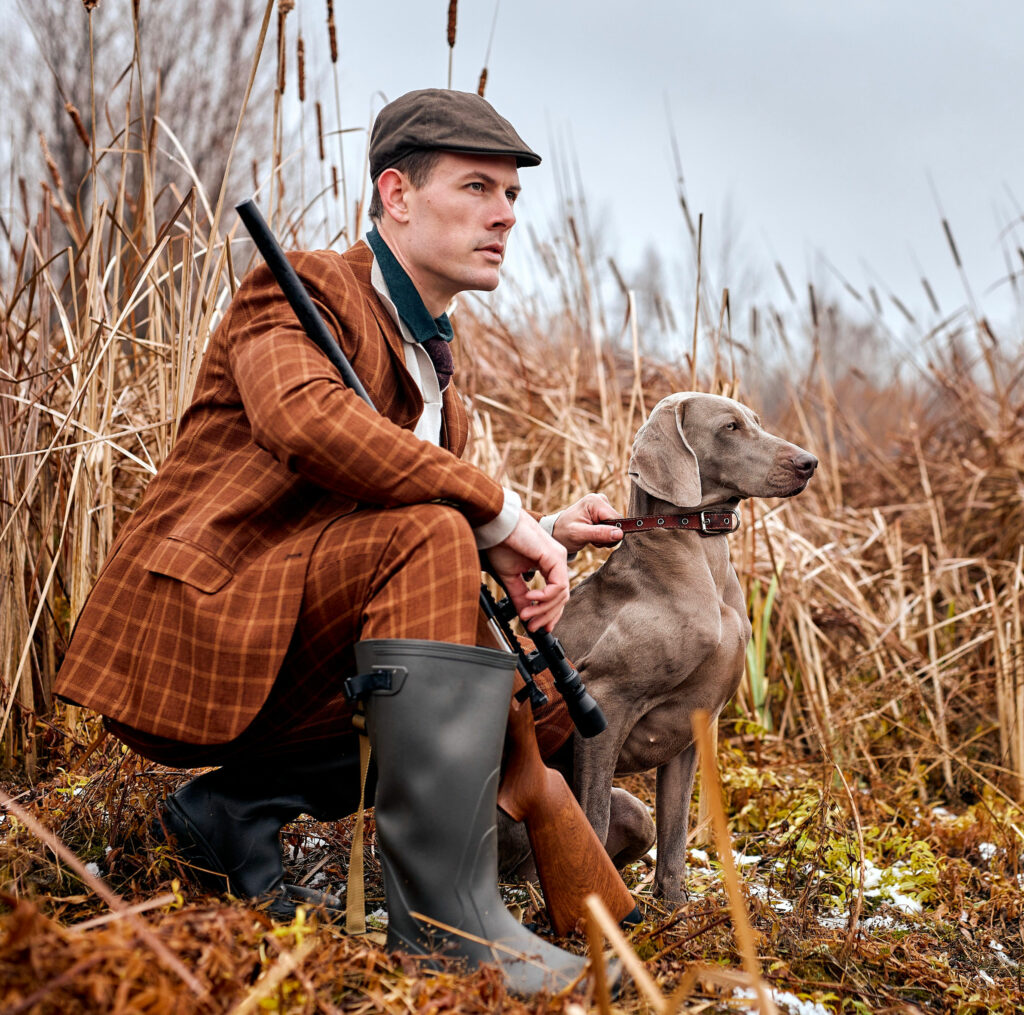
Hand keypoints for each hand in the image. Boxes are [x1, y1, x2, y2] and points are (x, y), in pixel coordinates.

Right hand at [485, 513, 568, 631]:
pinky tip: (530, 597)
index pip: (557, 593)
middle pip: (562, 597)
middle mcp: (557, 560)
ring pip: (561, 594)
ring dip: (544, 609)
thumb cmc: (501, 543)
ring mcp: (558, 558)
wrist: (496, 524)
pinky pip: (558, 585)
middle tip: (533, 626)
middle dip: (547, 615)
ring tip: (527, 614)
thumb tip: (524, 614)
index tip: (539, 627)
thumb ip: (519, 595)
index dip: (549, 613)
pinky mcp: (555, 557)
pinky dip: (545, 596)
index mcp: (549, 563)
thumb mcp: (510, 576)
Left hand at [551, 493, 623, 553]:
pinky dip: (604, 535)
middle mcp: (600, 500)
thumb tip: (619, 534)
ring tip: (590, 536)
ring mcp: (602, 506)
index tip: (597, 539)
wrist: (557, 533)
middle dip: (607, 535)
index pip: (616, 519)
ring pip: (616, 526)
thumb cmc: (564, 533)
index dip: (611, 533)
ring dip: (605, 536)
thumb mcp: (579, 534)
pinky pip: (612, 527)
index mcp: (595, 501)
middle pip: (618, 522)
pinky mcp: (603, 513)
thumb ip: (599, 533)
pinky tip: (592, 535)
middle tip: (592, 538)